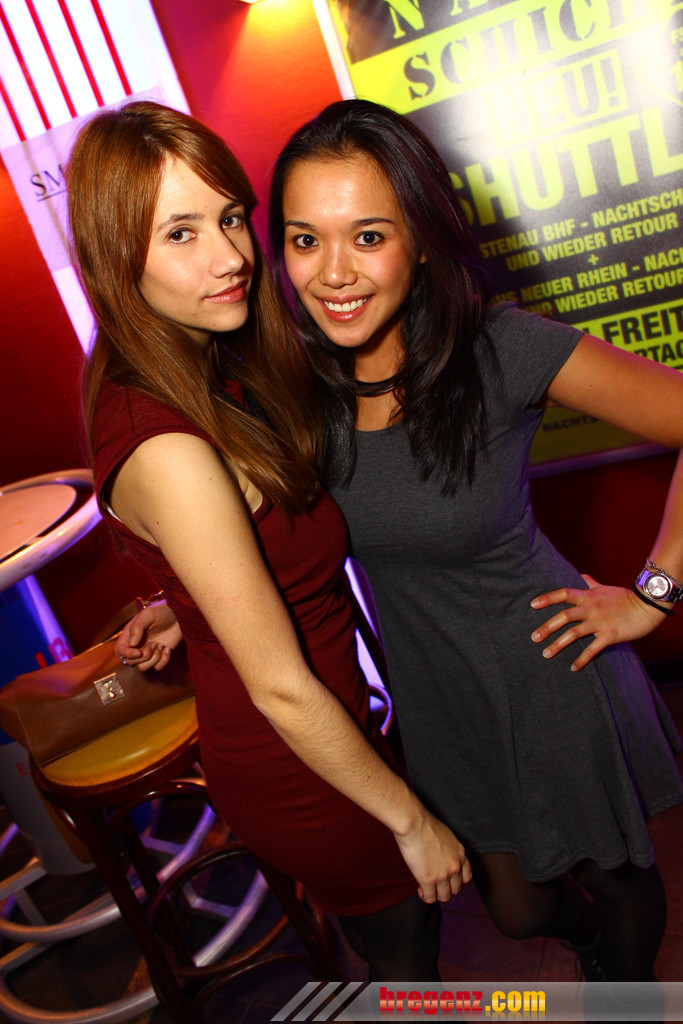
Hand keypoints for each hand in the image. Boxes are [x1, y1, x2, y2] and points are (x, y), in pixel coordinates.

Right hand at [115, 601, 182, 670]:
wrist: (179, 614)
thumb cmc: (161, 611)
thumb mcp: (148, 615)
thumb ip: (137, 628)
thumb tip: (131, 644)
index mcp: (130, 635)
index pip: (120, 650)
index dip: (127, 654)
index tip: (139, 652)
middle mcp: (137, 645)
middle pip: (131, 662)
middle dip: (144, 655)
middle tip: (154, 643)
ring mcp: (148, 651)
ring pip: (142, 667)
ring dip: (153, 658)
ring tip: (160, 645)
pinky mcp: (160, 655)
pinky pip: (157, 667)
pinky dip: (163, 660)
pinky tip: (167, 649)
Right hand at [393, 809, 471, 903]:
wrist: (414, 824)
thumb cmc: (425, 824)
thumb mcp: (446, 836)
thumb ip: (449, 850)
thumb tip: (442, 857)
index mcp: (460, 854)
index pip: (466, 877)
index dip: (457, 880)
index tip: (448, 879)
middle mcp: (455, 866)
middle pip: (456, 889)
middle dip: (446, 888)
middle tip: (435, 883)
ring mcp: (443, 875)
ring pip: (445, 897)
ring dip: (436, 894)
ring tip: (427, 888)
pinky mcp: (429, 881)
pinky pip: (430, 898)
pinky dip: (425, 896)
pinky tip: (420, 889)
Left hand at [530, 573, 668, 670]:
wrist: (647, 607)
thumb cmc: (624, 597)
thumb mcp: (605, 588)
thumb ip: (590, 583)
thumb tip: (581, 575)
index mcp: (588, 596)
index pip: (563, 594)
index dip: (547, 598)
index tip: (532, 605)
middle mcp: (591, 608)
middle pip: (564, 617)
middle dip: (547, 627)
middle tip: (534, 637)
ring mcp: (600, 623)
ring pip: (574, 634)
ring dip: (558, 645)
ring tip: (545, 654)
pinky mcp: (609, 636)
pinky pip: (592, 650)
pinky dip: (582, 660)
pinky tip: (573, 668)